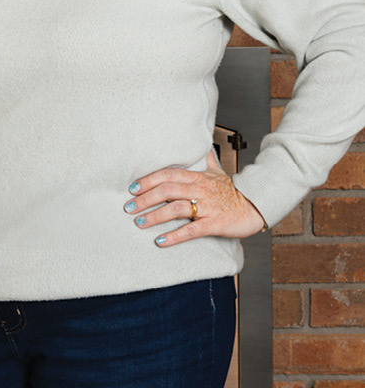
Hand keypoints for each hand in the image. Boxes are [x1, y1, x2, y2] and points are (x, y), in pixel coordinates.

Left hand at [127, 148, 265, 246]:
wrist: (259, 204)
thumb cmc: (235, 190)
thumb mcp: (218, 172)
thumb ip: (206, 161)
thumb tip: (201, 147)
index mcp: (198, 177)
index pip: (168, 175)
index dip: (148, 180)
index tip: (132, 188)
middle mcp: (200, 190)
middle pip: (167, 190)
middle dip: (145, 199)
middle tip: (128, 207)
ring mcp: (208, 207)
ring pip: (176, 208)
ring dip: (154, 216)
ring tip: (139, 222)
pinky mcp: (216, 224)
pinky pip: (192, 230)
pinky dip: (174, 236)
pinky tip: (160, 241)